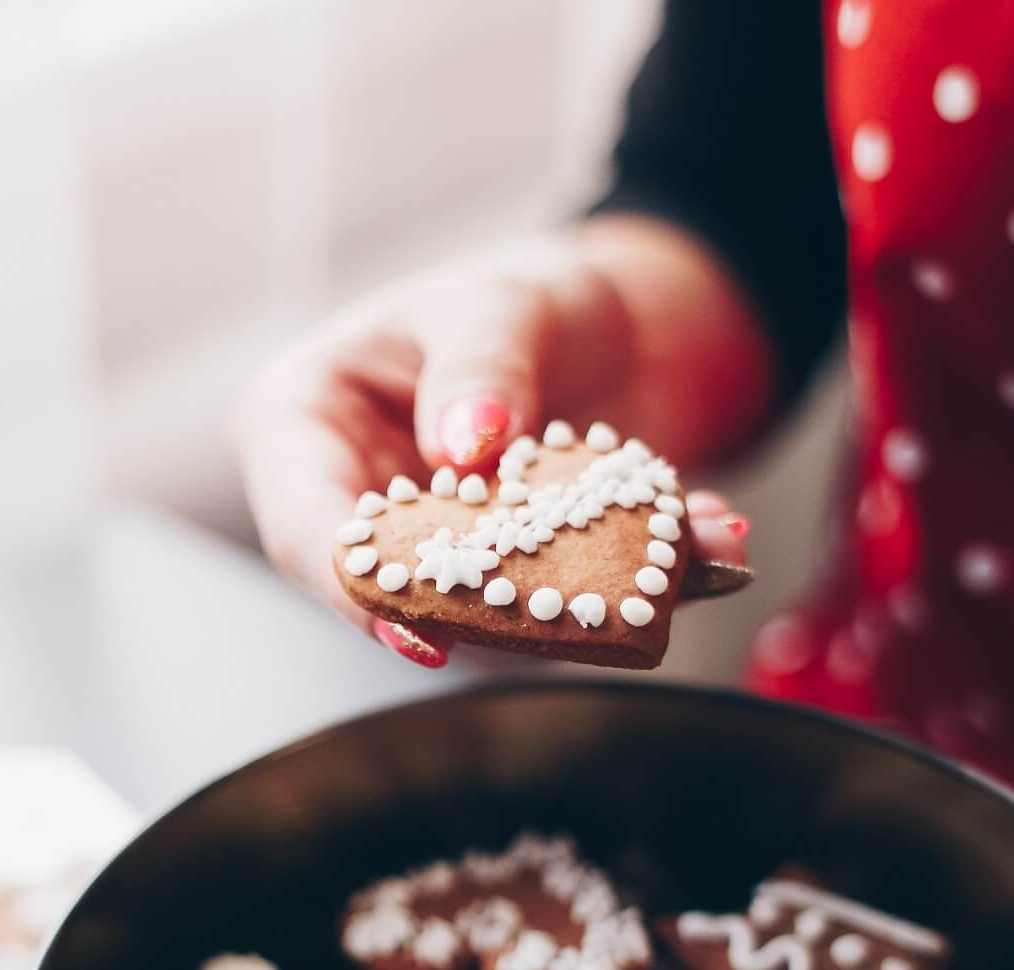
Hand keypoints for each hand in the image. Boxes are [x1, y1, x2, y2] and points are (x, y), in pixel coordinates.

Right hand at [231, 216, 772, 665]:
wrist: (624, 328)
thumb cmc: (532, 299)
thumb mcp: (502, 303)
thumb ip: (482, 365)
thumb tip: (466, 445)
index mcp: (305, 424)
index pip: (307, 526)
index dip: (355, 586)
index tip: (422, 626)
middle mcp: (358, 502)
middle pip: (388, 591)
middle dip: (483, 613)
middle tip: (564, 619)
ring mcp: (439, 556)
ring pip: (483, 617)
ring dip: (583, 604)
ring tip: (678, 562)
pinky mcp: (513, 590)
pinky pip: (562, 609)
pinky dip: (639, 587)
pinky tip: (709, 546)